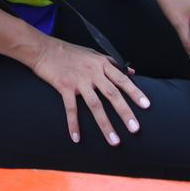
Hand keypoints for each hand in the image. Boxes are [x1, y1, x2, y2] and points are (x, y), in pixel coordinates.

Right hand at [29, 36, 148, 145]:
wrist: (43, 49)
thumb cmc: (68, 51)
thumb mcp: (92, 53)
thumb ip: (112, 62)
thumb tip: (132, 72)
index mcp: (101, 64)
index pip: (122, 79)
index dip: (135, 92)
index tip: (147, 106)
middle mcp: (92, 73)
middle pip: (112, 94)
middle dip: (125, 112)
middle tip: (135, 129)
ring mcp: (78, 80)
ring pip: (95, 105)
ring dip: (105, 124)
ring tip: (114, 141)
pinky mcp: (64, 87)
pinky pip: (70, 108)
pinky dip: (73, 124)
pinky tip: (76, 138)